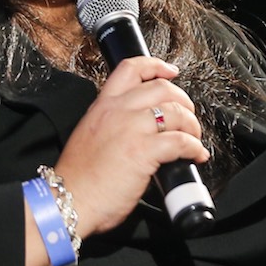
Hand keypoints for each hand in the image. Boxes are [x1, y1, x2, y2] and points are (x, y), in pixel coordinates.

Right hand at [53, 56, 209, 235]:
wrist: (69, 199)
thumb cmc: (79, 177)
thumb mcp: (90, 135)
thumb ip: (112, 124)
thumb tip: (139, 129)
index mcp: (103, 105)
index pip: (131, 69)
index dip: (156, 66)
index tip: (170, 72)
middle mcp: (118, 110)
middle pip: (162, 88)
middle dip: (183, 101)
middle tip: (187, 116)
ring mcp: (131, 129)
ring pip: (176, 111)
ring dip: (192, 125)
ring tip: (194, 139)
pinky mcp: (144, 151)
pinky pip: (181, 140)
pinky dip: (194, 147)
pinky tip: (195, 156)